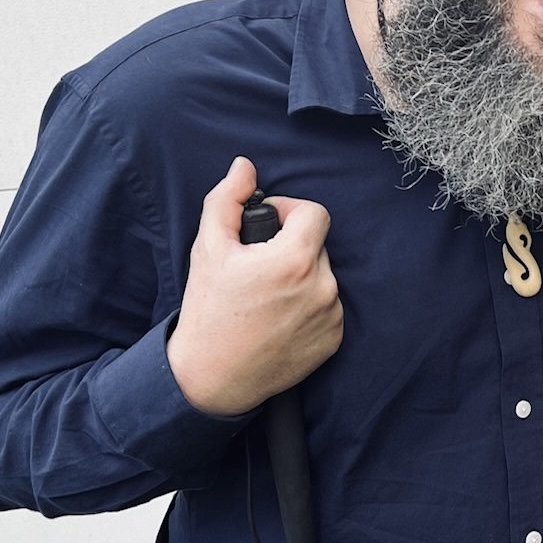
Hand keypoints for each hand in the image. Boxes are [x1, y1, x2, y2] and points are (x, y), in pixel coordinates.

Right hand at [167, 156, 342, 416]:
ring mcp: (331, 316)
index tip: (269, 225)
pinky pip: (328, 306)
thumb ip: (227, 200)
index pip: (315, 213)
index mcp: (296, 260)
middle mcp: (322, 287)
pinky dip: (309, 305)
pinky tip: (279, 316)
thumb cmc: (209, 310)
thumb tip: (244, 166)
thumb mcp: (208, 249)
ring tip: (267, 294)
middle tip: (259, 266)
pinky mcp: (334, 339)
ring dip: (301, 276)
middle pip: (317, 245)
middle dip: (291, 247)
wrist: (211, 377)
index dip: (290, 212)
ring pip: (323, 276)